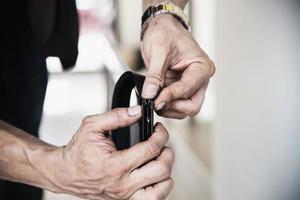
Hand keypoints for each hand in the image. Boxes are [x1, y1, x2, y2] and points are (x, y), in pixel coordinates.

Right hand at [51, 106, 173, 199]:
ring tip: (159, 159)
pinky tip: (155, 174)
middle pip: (161, 170)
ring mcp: (126, 195)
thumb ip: (116, 116)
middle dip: (167, 152)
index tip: (159, 130)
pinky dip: (160, 186)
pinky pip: (153, 199)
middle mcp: (122, 184)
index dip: (160, 136)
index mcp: (115, 165)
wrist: (65, 173)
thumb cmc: (77, 152)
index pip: (150, 150)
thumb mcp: (92, 126)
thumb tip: (137, 112)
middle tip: (162, 144)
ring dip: (166, 171)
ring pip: (161, 189)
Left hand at [141, 14, 214, 118]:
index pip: (188, 89)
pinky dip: (165, 104)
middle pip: (192, 106)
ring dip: (168, 107)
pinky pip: (175, 105)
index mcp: (201, 67)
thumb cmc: (166, 32)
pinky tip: (155, 96)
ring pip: (184, 109)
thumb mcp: (159, 51)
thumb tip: (150, 94)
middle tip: (155, 102)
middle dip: (173, 106)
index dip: (170, 97)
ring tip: (153, 97)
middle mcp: (200, 79)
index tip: (155, 100)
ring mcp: (191, 86)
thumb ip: (155, 75)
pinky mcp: (180, 89)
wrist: (161, 28)